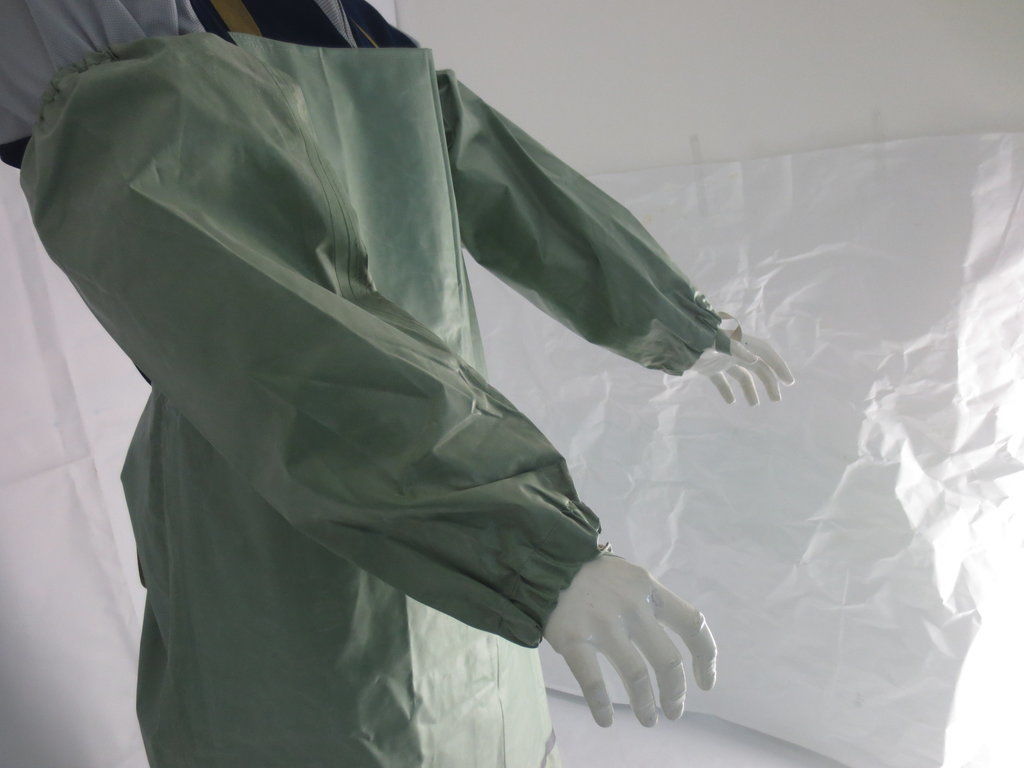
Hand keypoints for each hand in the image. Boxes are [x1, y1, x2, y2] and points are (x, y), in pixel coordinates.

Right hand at [543, 550, 716, 727]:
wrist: (543, 560)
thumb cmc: (591, 575)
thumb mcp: (629, 577)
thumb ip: (651, 602)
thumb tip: (675, 644)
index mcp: (648, 589)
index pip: (692, 623)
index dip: (706, 657)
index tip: (705, 683)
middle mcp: (631, 606)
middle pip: (668, 660)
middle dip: (675, 693)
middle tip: (673, 712)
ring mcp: (602, 623)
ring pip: (637, 676)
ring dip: (646, 706)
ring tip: (649, 720)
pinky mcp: (572, 638)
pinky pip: (593, 682)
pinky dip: (602, 706)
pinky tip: (606, 720)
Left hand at [690, 314, 794, 404]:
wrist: (670, 334)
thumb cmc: (693, 335)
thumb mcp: (714, 340)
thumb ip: (732, 348)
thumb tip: (754, 360)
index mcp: (738, 341)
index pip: (764, 352)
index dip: (778, 365)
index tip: (788, 382)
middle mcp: (733, 349)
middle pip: (757, 366)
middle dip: (768, 382)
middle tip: (776, 399)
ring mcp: (720, 358)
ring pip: (741, 375)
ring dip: (749, 389)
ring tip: (754, 404)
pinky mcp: (708, 367)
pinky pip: (721, 380)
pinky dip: (726, 390)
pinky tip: (731, 402)